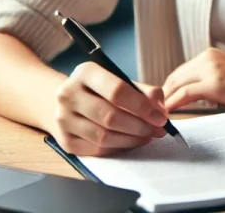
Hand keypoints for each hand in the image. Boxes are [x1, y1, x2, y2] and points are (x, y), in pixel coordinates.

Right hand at [51, 62, 168, 155]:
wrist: (67, 100)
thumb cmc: (99, 89)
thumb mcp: (118, 79)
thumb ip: (142, 91)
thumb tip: (161, 108)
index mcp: (85, 72)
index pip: (117, 91)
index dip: (142, 106)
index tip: (160, 117)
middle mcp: (69, 94)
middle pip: (110, 116)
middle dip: (140, 126)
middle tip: (157, 130)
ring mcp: (63, 119)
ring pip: (103, 137)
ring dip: (131, 140)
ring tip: (147, 137)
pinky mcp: (64, 141)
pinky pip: (96, 150)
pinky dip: (117, 148)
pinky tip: (130, 142)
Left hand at [163, 47, 224, 112]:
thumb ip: (211, 81)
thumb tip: (192, 97)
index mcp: (211, 54)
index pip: (181, 72)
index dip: (169, 88)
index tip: (161, 104)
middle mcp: (208, 57)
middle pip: (174, 77)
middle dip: (162, 95)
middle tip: (154, 113)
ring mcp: (211, 68)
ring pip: (176, 85)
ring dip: (165, 101)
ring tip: (157, 117)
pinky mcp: (215, 83)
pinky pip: (185, 94)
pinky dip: (174, 105)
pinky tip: (168, 115)